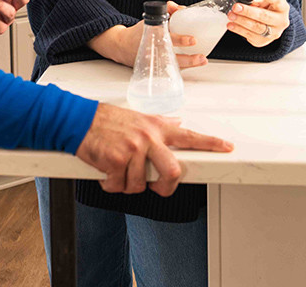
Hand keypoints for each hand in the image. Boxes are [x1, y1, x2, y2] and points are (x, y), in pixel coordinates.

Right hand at [75, 103, 232, 196]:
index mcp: (156, 128)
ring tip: (118, 172)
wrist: (79, 119)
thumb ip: (161, 124)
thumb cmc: (107, 120)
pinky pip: (119, 186)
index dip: (211, 143)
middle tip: (156, 187)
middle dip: (164, 187)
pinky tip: (106, 173)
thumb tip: (179, 124)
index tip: (227, 147)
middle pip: (172, 172)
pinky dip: (111, 185)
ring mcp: (133, 149)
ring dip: (127, 185)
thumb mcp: (139, 118)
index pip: (189, 136)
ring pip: (140, 185)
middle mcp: (148, 138)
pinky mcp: (116, 160)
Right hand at [88, 22, 208, 69]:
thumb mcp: (151, 19)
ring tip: (202, 61)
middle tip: (201, 56)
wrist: (122, 46)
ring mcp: (154, 62)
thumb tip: (181, 8)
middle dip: (189, 59)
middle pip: (173, 57)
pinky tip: (193, 65)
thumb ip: (168, 12)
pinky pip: (170, 70)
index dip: (181, 40)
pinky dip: (182, 69)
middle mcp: (154, 51)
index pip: (168, 38)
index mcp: (152, 37)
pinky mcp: (155, 70)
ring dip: (190, 65)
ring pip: (174, 66)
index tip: (193, 40)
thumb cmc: (140, 32)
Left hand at [226, 0, 288, 46]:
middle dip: (248, 11)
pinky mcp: (263, 41)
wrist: (271, 25)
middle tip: (236, 7)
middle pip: (264, 16)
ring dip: (241, 21)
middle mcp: (281, 21)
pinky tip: (231, 25)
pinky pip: (250, 36)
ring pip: (257, 27)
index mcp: (282, 7)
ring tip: (231, 15)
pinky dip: (239, 30)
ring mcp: (273, 33)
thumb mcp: (263, 0)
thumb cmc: (266, 9)